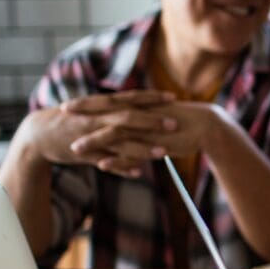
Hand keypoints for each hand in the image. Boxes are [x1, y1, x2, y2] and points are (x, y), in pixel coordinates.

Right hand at [37, 89, 178, 176]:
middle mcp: (97, 118)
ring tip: (163, 153)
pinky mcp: (84, 154)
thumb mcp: (93, 110)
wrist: (38, 135)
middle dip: (152, 121)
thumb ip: (115, 109)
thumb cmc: (71, 120)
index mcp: (101, 105)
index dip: (152, 97)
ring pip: (119, 142)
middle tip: (174, 124)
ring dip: (142, 148)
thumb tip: (138, 103)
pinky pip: (106, 162)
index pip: (130, 98)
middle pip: (128, 118)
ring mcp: (90, 137)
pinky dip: (122, 168)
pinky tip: (139, 174)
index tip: (173, 97)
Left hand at [65, 100, 230, 176]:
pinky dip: (118, 159)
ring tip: (74, 149)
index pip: (108, 102)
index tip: (68, 104)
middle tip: (62, 112)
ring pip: (116, 134)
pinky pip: (133, 153)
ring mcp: (148, 130)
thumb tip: (127, 123)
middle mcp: (141, 115)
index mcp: (139, 107)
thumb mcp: (157, 121)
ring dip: (94, 141)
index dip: (88, 103)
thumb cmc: (183, 124)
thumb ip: (140, 122)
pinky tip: (102, 165)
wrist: (207, 126)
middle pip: (107, 111)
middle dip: (84, 112)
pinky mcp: (157, 144)